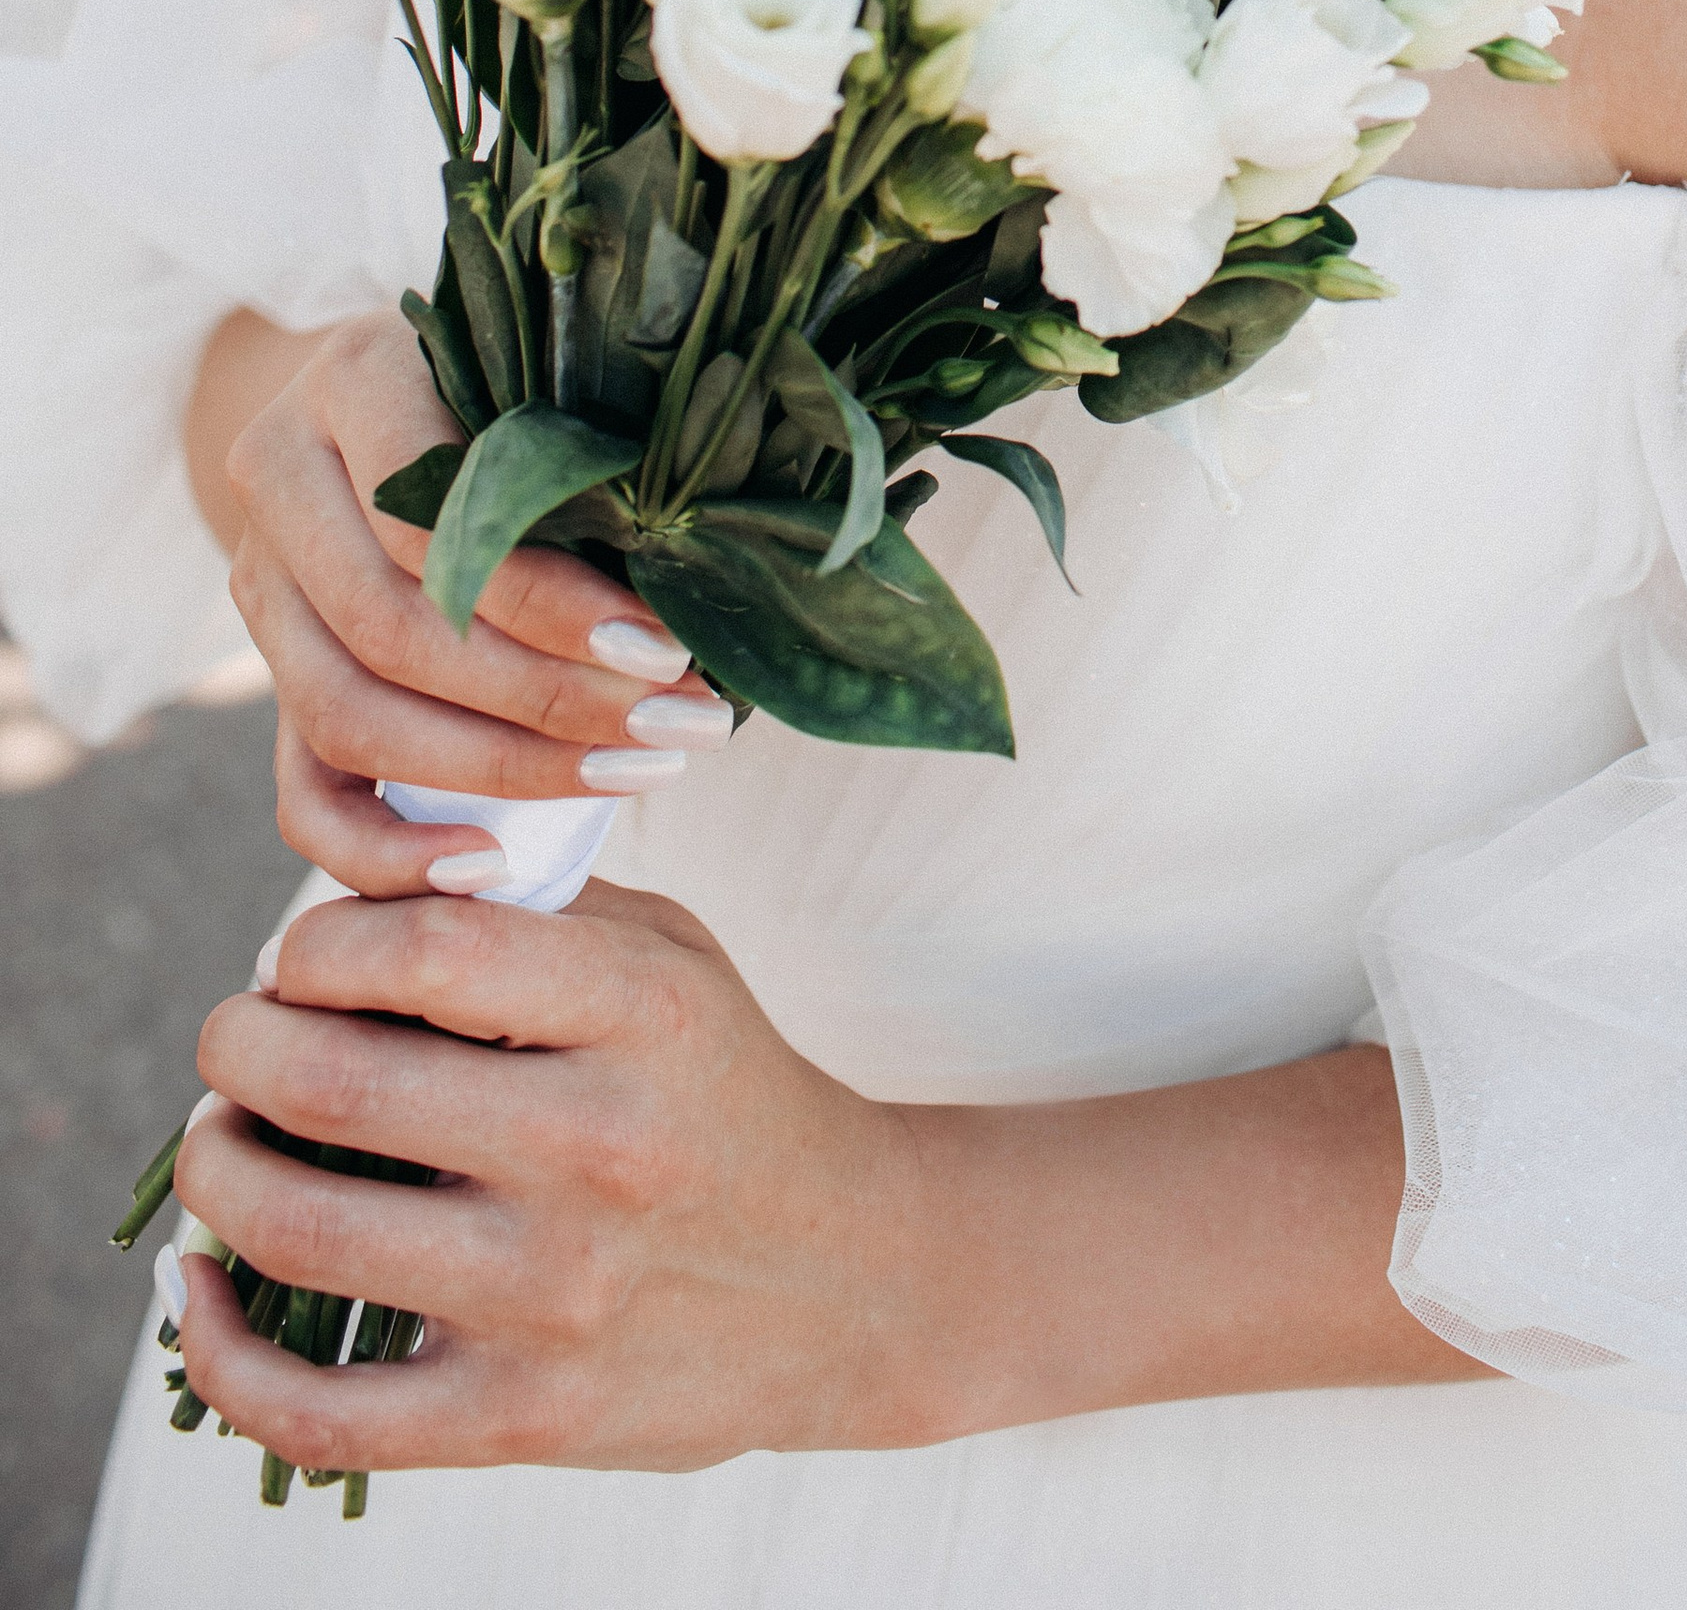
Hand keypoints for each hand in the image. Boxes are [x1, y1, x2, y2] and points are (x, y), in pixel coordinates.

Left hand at [171, 881, 927, 1471]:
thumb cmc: (725, 1092)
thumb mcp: (672, 961)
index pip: (422, 945)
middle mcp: (598, 1148)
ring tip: (223, 1141)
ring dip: (216, 1171)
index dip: (316, 940)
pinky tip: (199, 1290)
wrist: (853, 1283)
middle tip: (239, 1040)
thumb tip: (339, 903)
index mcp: (643, 1015)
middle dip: (238, 1045)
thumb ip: (526, 915)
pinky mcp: (520, 1418)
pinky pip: (316, 1411)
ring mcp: (556, 1294)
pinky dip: (218, 1351)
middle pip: (333, 1082)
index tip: (302, 956)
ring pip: (302, 1231)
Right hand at [225, 310, 728, 899]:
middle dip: (549, 696)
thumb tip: (710, 576)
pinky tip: (490, 866)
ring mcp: (261, 584)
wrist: (399, 396)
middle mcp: (282, 478)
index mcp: (353, 377)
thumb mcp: (553, 377)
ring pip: (349, 714)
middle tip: (680, 724)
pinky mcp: (268, 677)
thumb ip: (593, 455)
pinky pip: (302, 792)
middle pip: (395, 629)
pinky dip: (385, 850)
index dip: (549, 602)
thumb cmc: (522, 384)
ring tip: (636, 772)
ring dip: (502, 769)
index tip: (667, 646)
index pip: (432, 521)